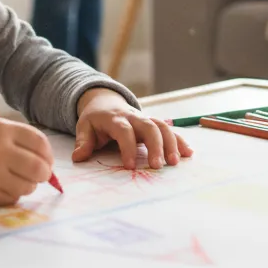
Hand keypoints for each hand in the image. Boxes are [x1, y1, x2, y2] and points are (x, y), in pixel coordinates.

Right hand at [0, 117, 53, 205]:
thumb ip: (19, 140)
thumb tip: (48, 163)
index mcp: (1, 130)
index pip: (40, 143)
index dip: (48, 153)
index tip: (46, 159)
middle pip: (38, 168)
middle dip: (44, 173)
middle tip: (40, 174)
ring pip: (27, 186)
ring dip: (28, 184)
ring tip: (16, 177)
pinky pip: (12, 198)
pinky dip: (13, 193)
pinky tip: (2, 184)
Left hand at [73, 88, 193, 169]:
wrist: (105, 101)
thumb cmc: (95, 119)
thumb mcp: (84, 127)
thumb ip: (83, 142)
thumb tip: (78, 157)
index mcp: (115, 118)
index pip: (124, 131)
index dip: (127, 147)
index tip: (130, 166)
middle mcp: (134, 117)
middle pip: (149, 126)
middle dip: (156, 145)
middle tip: (158, 166)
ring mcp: (145, 119)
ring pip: (163, 126)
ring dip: (171, 143)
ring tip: (175, 162)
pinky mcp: (153, 124)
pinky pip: (169, 129)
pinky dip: (180, 140)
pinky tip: (189, 154)